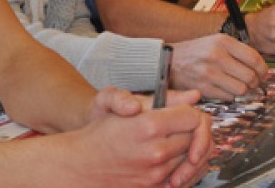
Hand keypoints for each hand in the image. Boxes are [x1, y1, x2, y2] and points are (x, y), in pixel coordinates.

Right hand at [65, 92, 211, 187]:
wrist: (81, 165)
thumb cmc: (99, 133)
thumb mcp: (123, 105)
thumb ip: (161, 98)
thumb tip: (192, 96)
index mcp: (148, 126)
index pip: (192, 117)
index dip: (191, 111)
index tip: (183, 112)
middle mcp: (155, 152)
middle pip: (194, 137)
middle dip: (189, 129)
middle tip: (179, 124)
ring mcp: (155, 173)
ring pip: (190, 158)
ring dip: (186, 148)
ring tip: (173, 139)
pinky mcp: (153, 187)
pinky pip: (180, 175)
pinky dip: (181, 166)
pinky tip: (171, 158)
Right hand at [170, 35, 266, 100]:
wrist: (171, 61)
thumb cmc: (197, 52)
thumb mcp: (216, 41)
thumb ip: (237, 51)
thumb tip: (260, 67)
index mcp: (223, 41)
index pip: (254, 58)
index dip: (263, 69)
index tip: (263, 73)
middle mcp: (217, 56)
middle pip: (250, 76)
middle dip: (255, 82)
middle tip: (253, 82)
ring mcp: (210, 73)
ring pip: (241, 89)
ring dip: (243, 90)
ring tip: (238, 85)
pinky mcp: (204, 88)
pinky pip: (228, 97)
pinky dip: (230, 95)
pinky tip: (225, 89)